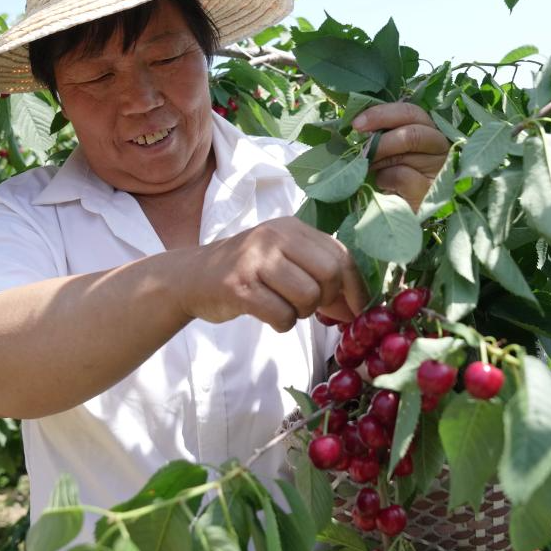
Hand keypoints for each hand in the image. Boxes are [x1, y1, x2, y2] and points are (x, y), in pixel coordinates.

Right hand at [177, 217, 368, 331]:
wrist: (192, 277)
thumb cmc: (248, 271)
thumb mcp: (284, 260)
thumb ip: (321, 277)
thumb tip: (356, 309)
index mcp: (292, 228)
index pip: (341, 254)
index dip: (356, 286)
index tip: (358, 308)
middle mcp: (274, 237)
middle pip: (329, 274)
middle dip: (327, 299)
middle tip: (312, 308)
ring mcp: (254, 260)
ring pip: (307, 296)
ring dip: (302, 312)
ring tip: (285, 307)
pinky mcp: (238, 286)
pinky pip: (282, 315)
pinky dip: (282, 323)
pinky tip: (269, 314)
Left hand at [352, 102, 449, 211]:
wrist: (398, 220)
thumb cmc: (391, 182)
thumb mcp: (385, 155)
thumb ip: (379, 138)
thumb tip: (360, 126)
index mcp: (427, 131)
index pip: (410, 112)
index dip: (382, 114)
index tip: (357, 124)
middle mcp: (440, 145)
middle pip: (413, 130)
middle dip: (381, 138)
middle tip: (361, 149)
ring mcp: (441, 167)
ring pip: (409, 148)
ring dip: (382, 159)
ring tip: (372, 170)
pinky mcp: (434, 189)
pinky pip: (403, 174)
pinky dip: (386, 179)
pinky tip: (385, 188)